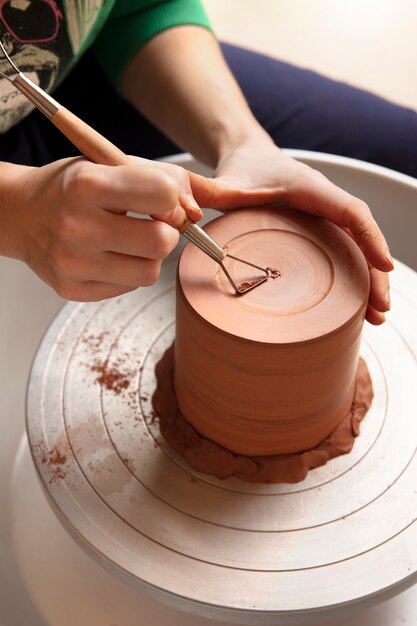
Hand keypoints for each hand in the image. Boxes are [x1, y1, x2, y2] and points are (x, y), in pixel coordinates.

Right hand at [1, 157, 199, 300]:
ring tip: (129, 240)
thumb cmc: (73, 186)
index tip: (162, 201)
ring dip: (150, 256)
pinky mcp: (72, 289)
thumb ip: (165, 178)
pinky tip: (110, 254)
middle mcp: (77, 226)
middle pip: (161, 242)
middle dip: (168, 233)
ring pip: (150, 272)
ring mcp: (73, 263)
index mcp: (88, 184)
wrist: (21, 214)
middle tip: (152, 225)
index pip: (163, 194)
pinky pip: (129, 287)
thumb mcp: (113, 164)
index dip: (172, 199)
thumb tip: (198, 212)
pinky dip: (130, 271)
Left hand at [190, 139, 393, 324]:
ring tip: (375, 317)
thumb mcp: (226, 182)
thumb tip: (183, 209)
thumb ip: (205, 191)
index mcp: (311, 189)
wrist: (251, 157)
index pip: (350, 212)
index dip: (369, 239)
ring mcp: (327, 219)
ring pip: (359, 251)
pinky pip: (347, 255)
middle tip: (380, 309)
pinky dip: (356, 280)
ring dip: (371, 283)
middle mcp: (326, 203)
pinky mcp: (322, 232)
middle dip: (376, 274)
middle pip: (362, 239)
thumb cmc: (244, 169)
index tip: (384, 266)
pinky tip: (356, 309)